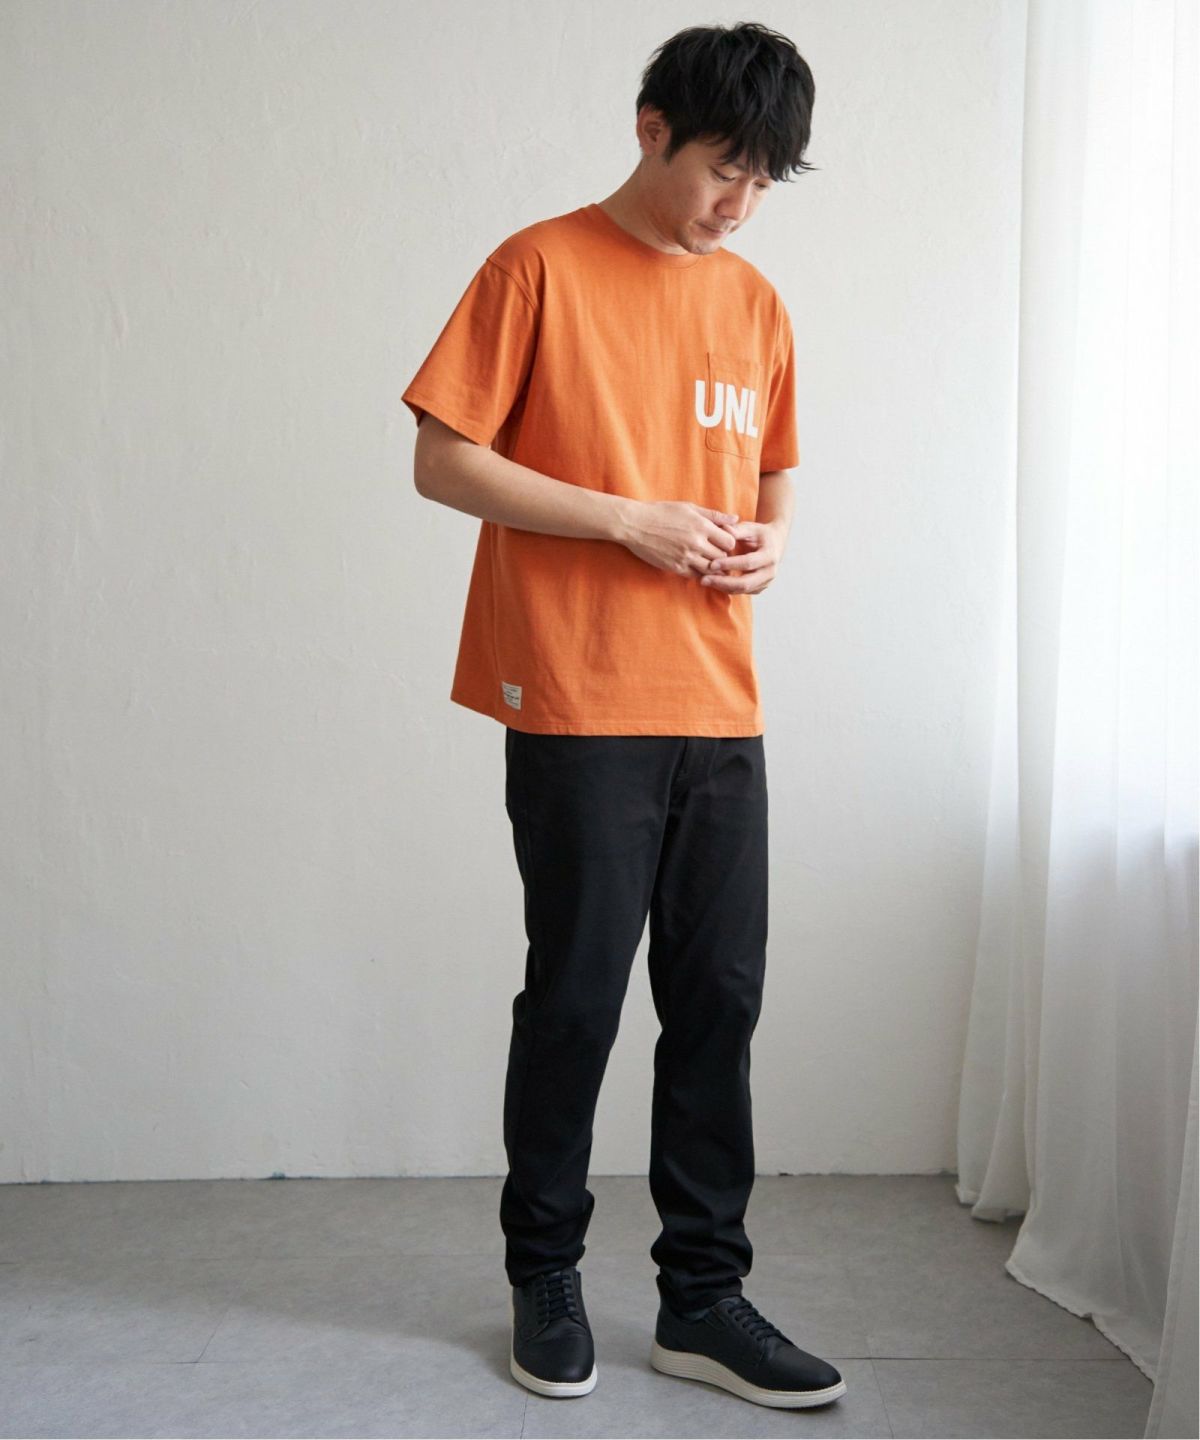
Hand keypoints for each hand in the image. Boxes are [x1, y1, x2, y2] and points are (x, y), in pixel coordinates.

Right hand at [620, 500, 740, 577]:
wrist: (635, 524)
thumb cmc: (661, 512)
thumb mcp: (688, 508)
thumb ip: (713, 515)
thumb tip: (735, 519)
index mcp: (702, 526)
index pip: (729, 542)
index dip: (728, 543)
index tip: (722, 542)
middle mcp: (696, 543)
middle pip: (722, 557)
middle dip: (722, 556)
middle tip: (716, 554)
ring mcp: (686, 557)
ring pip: (711, 569)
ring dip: (712, 567)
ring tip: (708, 563)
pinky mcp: (675, 567)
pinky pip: (695, 576)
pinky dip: (699, 574)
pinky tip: (697, 568)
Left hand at [699, 518, 785, 594]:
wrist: (775, 543)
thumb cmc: (760, 534)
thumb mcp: (750, 528)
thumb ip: (736, 530)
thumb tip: (722, 529)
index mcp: (769, 555)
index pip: (748, 563)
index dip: (729, 564)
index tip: (712, 563)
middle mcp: (770, 572)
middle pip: (745, 583)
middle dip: (723, 582)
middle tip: (704, 579)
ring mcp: (766, 582)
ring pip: (742, 590)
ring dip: (722, 587)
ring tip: (705, 581)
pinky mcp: (759, 588)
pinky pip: (741, 592)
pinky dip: (727, 588)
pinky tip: (714, 582)